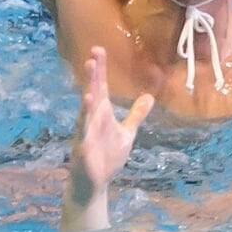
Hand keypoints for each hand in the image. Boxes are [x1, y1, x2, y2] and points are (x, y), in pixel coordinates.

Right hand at [68, 46, 152, 205]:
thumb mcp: (127, 133)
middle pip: (93, 91)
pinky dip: (85, 116)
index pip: (102, 87)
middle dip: (93, 73)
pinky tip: (87, 103)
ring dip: (88, 88)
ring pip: (86, 107)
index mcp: (102, 113)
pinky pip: (84, 129)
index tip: (99, 50)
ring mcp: (86, 131)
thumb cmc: (107, 156)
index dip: (101, 69)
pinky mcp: (83, 145)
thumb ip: (136, 115)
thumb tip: (148, 97)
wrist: (94, 181)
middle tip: (93, 53)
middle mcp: (92, 118)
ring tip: (88, 69)